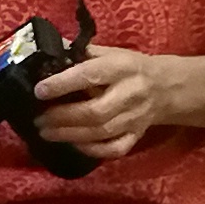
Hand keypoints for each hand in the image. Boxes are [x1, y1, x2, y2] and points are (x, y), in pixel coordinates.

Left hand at [34, 45, 167, 159]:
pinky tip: (73, 144)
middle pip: (95, 111)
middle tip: (39, 119)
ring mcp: (135, 118)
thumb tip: (45, 55)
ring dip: (69, 135)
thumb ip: (80, 55)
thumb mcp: (109, 53)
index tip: (39, 91)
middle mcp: (130, 93)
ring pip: (101, 132)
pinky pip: (115, 149)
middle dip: (62, 117)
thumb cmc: (129, 67)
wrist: (165, 87)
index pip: (90, 75)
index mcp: (122, 67)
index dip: (63, 84)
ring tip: (46, 132)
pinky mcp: (137, 135)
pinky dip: (93, 150)